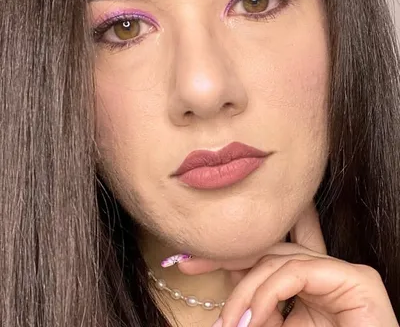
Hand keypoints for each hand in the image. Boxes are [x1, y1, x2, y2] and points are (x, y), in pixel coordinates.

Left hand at [178, 204, 397, 326]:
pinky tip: (254, 318)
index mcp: (305, 284)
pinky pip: (295, 273)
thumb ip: (260, 314)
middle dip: (225, 256)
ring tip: (231, 324)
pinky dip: (269, 294)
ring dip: (246, 293)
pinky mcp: (355, 278)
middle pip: (266, 251)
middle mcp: (322, 271)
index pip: (262, 258)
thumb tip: (227, 311)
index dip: (227, 257)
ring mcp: (340, 272)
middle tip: (188, 264)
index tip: (190, 263)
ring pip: (276, 261)